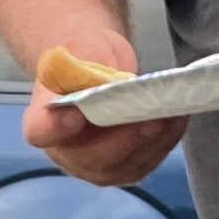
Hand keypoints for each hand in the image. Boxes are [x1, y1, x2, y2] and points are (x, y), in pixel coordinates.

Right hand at [21, 27, 184, 189]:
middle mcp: (65, 151)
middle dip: (122, 141)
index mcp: (43, 120)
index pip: (42, 131)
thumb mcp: (84, 50)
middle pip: (90, 158)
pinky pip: (144, 163)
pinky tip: (176, 121)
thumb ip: (90, 67)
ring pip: (122, 167)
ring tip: (170, 117)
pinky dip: (164, 144)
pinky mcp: (124, 168)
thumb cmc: (86, 58)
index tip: (75, 114)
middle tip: (146, 121)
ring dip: (150, 144)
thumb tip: (112, 85)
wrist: (100, 69)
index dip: (56, 127)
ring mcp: (94, 166)